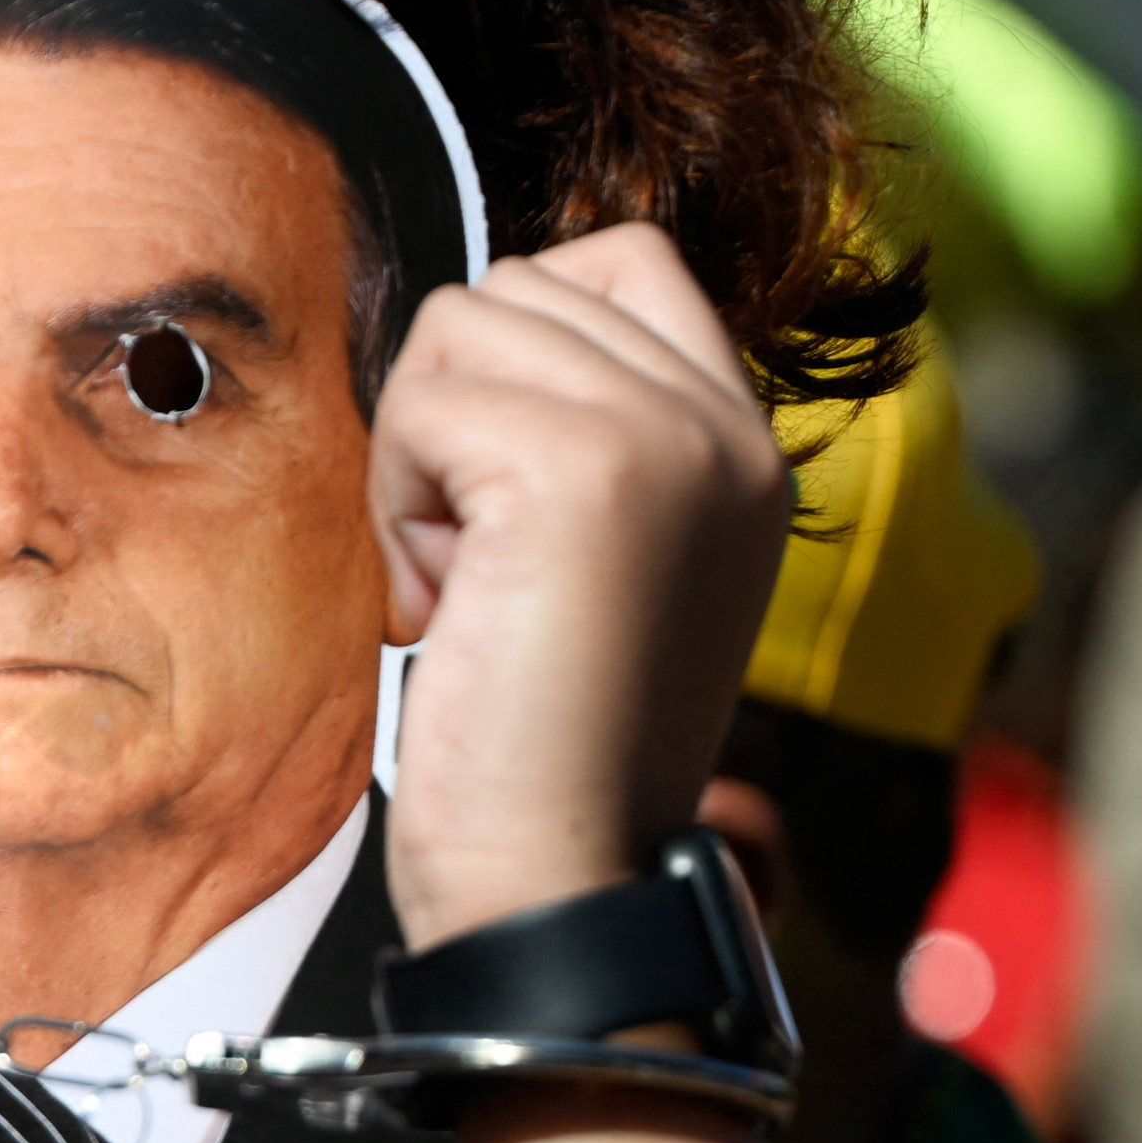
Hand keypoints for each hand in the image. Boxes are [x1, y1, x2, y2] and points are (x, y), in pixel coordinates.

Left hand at [364, 226, 789, 945]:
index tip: (494, 495)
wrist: (555, 881)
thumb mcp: (596, 563)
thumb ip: (577, 438)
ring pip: (461, 325)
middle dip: (451, 416)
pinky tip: (443, 613)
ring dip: (416, 460)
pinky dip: (397, 505)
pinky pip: (425, 397)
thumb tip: (475, 331)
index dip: (512, 349)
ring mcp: (668, 439)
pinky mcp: (583, 469)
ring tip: (463, 590)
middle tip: (473, 567)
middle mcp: (727, 428)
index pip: (621, 261)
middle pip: (521, 284)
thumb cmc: (541, 750)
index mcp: (744, 448)